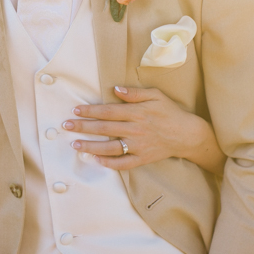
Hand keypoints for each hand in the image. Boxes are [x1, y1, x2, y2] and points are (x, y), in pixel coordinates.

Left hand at [63, 86, 214, 170]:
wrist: (187, 134)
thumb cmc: (170, 111)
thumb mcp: (156, 95)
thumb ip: (135, 93)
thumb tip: (115, 89)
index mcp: (137, 112)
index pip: (108, 111)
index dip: (90, 111)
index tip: (76, 110)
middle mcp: (135, 129)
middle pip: (104, 128)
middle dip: (83, 127)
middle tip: (66, 125)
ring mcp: (138, 146)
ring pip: (109, 148)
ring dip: (90, 146)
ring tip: (75, 144)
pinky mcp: (142, 159)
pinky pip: (123, 164)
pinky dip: (109, 163)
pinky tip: (96, 160)